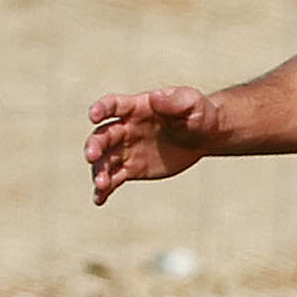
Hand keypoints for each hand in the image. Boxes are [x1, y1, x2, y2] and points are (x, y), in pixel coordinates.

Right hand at [85, 87, 216, 204]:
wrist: (204, 137)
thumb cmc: (197, 114)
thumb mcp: (192, 103)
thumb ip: (174, 100)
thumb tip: (155, 96)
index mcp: (136, 108)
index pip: (113, 105)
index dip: (101, 108)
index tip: (94, 116)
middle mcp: (125, 128)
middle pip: (103, 136)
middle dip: (95, 145)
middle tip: (92, 156)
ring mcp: (126, 150)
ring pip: (105, 160)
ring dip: (99, 171)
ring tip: (102, 184)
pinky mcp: (132, 169)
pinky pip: (114, 178)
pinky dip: (104, 189)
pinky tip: (99, 200)